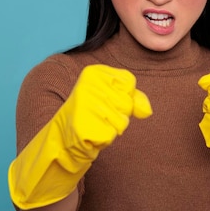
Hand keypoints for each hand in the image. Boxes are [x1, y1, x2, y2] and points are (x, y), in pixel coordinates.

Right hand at [9, 64, 150, 208]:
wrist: (62, 138)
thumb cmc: (91, 114)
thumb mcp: (111, 97)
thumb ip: (134, 97)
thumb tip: (147, 111)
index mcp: (93, 72)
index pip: (129, 82)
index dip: (124, 95)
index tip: (106, 99)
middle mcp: (88, 86)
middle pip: (127, 102)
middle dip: (119, 114)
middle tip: (98, 115)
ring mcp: (86, 106)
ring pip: (122, 120)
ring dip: (113, 127)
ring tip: (95, 124)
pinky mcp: (86, 126)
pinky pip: (113, 134)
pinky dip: (106, 138)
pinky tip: (92, 134)